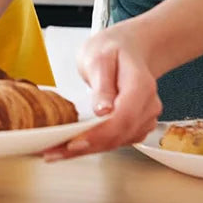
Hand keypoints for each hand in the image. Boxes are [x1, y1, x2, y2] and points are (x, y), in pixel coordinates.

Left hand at [43, 19, 161, 159]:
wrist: (129, 49)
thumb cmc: (113, 50)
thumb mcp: (99, 57)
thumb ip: (102, 83)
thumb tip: (103, 110)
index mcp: (140, 86)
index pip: (123, 117)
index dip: (100, 134)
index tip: (75, 142)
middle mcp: (148, 106)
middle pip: (119, 135)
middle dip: (87, 147)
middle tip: (55, 152)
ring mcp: (144, 118)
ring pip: (117, 142)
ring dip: (87, 150)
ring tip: (56, 152)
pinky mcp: (135, 125)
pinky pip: (116, 140)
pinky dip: (94, 145)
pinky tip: (71, 147)